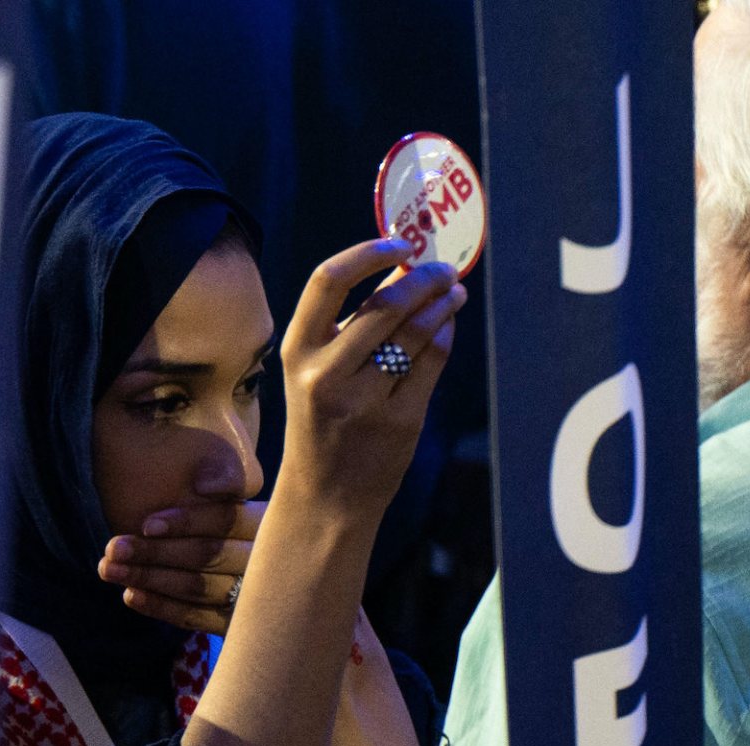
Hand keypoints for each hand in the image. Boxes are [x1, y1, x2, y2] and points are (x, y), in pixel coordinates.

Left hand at [97, 500, 259, 633]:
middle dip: (155, 552)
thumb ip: (226, 494)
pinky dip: (162, 607)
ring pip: (198, 587)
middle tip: (112, 549)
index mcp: (270, 523)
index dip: (186, 522)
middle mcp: (268, 562)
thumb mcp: (245, 506)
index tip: (146, 525)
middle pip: (207, 555)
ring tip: (109, 570)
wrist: (275, 595)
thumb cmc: (245, 533)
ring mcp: (255, 599)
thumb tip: (202, 485)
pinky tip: (132, 596)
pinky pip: (196, 618)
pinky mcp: (238, 625)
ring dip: (149, 578)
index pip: (226, 520)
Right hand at [275, 241, 465, 528]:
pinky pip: (432, 362)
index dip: (368, 252)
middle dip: (423, 277)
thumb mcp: (318, 371)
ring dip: (442, 302)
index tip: (399, 242)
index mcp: (297, 353)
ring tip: (452, 293)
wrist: (324, 499)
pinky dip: (444, 335)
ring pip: (416, 331)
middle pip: (385, 304)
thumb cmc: (323, 424)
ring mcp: (364, 401)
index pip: (328, 281)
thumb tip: (401, 266)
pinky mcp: (400, 421)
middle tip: (442, 268)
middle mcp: (326, 375)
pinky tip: (446, 326)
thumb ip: (351, 323)